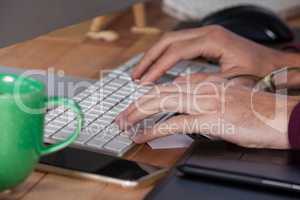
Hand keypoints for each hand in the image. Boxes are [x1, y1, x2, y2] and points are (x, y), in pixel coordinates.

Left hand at [116, 82, 298, 148]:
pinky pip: (174, 124)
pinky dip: (154, 130)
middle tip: (120, 116)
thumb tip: (185, 102)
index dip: (147, 96)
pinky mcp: (210, 120)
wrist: (280, 115)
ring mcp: (205, 103)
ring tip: (123, 123)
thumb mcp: (225, 95)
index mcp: (205, 82)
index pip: (167, 86)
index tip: (135, 105)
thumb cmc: (255, 108)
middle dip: (135, 105)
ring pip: (161, 104)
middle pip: (158, 93)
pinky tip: (142, 135)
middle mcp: (202, 88)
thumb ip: (204, 95)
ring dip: (137, 114)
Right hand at [132, 25, 298, 84]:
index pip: (174, 52)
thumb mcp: (231, 81)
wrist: (276, 64)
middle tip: (135, 76)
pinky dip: (165, 56)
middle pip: (167, 41)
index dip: (157, 68)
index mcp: (212, 40)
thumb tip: (178, 90)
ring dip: (154, 56)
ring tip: (142, 72)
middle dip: (149, 59)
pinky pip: (178, 45)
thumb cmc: (259, 72)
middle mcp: (206, 32)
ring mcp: (206, 34)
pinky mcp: (206, 40)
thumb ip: (203, 83)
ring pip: (170, 41)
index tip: (144, 82)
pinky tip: (159, 68)